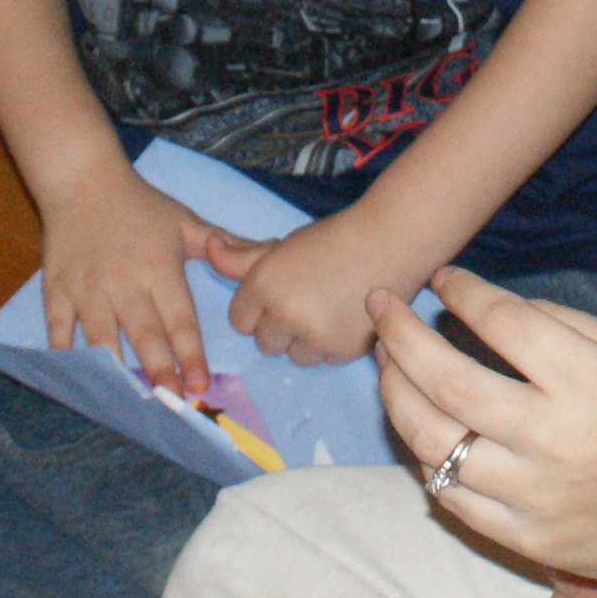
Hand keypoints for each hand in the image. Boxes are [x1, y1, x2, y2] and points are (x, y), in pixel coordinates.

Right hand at [36, 161, 232, 402]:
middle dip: (158, 371)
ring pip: (100, 336)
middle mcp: (125, 282)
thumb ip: (225, 244)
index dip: (191, 354)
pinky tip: (76, 377)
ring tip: (128, 400)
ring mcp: (87, 288)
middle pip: (143, 334)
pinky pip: (58, 326)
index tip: (200, 384)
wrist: (82, 179)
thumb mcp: (186, 222)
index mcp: (160, 269)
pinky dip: (65, 352)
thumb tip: (270, 252)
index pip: (179, 319)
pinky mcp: (56, 289)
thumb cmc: (140, 204)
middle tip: (172, 403)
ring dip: (115, 369)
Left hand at [207, 201, 414, 366]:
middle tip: (306, 299)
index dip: (257, 309)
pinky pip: (325, 359)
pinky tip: (346, 316)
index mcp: (262, 286)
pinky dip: (333, 345)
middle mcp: (283, 315)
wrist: (390, 241)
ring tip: (328, 308)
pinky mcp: (342, 351)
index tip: (278, 294)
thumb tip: (206, 247)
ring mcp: (313, 336)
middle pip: (265, 343)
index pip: (239, 321)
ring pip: (295, 355)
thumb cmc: (333, 239)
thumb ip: (240, 256)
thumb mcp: (282, 246)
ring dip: (305, 340)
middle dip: (279, 327)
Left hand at [369, 272, 596, 597]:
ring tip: (385, 361)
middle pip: (448, 380)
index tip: (443, 278)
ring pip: (433, 441)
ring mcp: (537, 498)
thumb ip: (574, 328)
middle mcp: (559, 442)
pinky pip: (451, 496)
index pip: (504, 324)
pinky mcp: (526, 541)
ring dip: (395, 394)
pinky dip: (424, 455)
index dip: (464, 292)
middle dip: (400, 334)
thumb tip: (498, 306)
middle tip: (380, 305)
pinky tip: (419, 424)